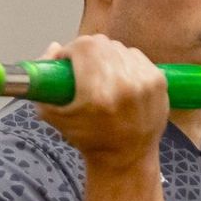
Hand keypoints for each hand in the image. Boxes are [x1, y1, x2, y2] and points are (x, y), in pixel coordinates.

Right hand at [35, 35, 168, 173]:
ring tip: (103, 78)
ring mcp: (145, 81)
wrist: (127, 157)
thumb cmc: (89, 138)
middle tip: (83, 68)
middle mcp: (124, 84)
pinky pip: (135, 55)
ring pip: (118, 48)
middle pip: (101, 44)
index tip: (68, 62)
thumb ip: (42, 82)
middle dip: (87, 51)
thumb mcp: (54, 116)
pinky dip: (125, 62)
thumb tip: (53, 47)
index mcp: (97, 94)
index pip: (84, 46)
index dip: (71, 50)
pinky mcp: (159, 80)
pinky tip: (121, 80)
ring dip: (106, 57)